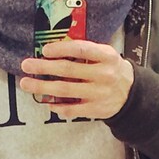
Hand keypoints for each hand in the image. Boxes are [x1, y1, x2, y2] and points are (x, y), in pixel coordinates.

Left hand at [19, 39, 133, 119]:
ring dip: (43, 87)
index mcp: (107, 56)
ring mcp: (99, 94)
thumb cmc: (111, 69)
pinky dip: (57, 106)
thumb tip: (54, 50)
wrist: (132, 94)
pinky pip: (72, 109)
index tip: (44, 50)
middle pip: (68, 70)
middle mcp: (104, 75)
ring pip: (66, 90)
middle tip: (26, 65)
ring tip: (26, 84)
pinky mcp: (96, 110)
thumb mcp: (105, 54)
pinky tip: (47, 102)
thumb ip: (85, 51)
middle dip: (44, 67)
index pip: (82, 49)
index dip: (61, 49)